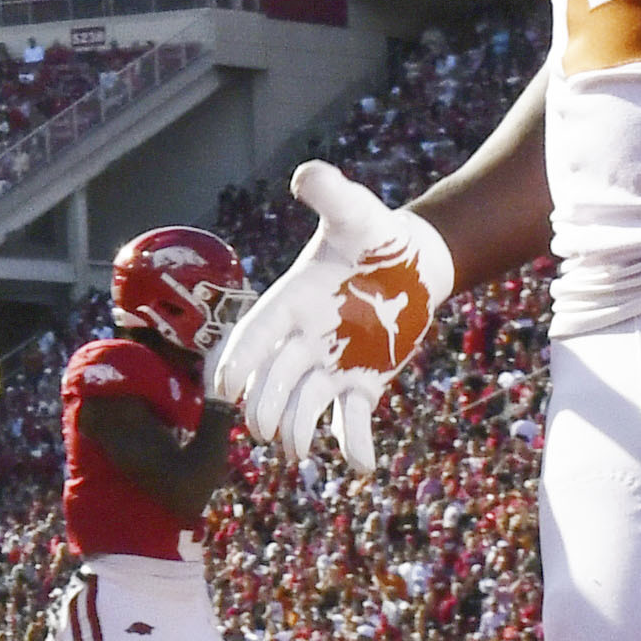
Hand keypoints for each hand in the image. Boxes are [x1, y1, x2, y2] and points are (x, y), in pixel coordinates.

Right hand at [204, 161, 456, 479]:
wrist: (416, 261)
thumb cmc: (376, 234)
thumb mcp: (355, 211)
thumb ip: (330, 193)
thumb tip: (307, 174)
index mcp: (289, 303)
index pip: (254, 336)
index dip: (238, 362)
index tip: (224, 389)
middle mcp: (301, 341)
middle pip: (271, 382)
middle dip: (263, 408)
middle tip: (265, 430)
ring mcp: (329, 367)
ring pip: (302, 409)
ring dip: (296, 432)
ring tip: (298, 451)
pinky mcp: (361, 385)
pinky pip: (351, 423)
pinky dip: (355, 447)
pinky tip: (363, 466)